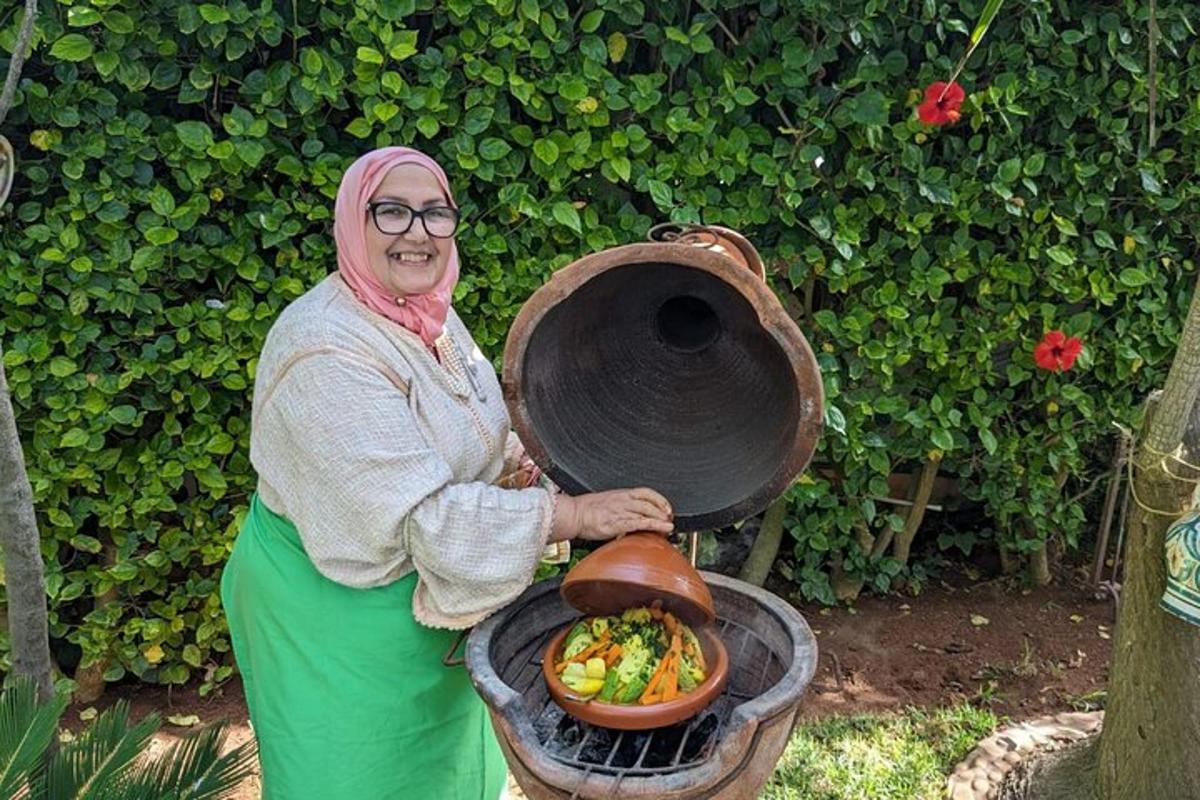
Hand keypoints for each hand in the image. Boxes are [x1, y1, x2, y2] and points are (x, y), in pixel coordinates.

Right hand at [550, 488, 672, 542]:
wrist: (573, 515)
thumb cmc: (586, 510)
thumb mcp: (607, 502)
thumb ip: (620, 507)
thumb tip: (630, 514)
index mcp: (621, 494)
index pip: (646, 492)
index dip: (659, 499)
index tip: (666, 507)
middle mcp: (623, 500)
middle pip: (649, 502)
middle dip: (662, 511)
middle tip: (669, 519)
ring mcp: (621, 511)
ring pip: (647, 512)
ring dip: (661, 519)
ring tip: (669, 525)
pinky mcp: (617, 523)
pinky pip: (639, 523)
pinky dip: (653, 525)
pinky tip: (662, 528)